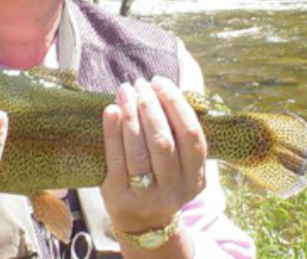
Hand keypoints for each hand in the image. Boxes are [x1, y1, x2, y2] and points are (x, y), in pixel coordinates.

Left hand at [100, 76, 206, 233]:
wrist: (143, 223)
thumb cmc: (162, 180)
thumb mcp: (181, 166)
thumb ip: (178, 136)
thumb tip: (161, 90)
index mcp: (195, 177)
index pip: (191, 134)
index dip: (176, 104)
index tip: (161, 82)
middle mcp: (174, 188)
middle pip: (163, 141)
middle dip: (151, 106)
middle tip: (140, 84)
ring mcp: (146, 194)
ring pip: (139, 150)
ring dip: (131, 114)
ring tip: (125, 91)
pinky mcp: (119, 195)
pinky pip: (115, 158)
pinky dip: (112, 131)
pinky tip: (111, 110)